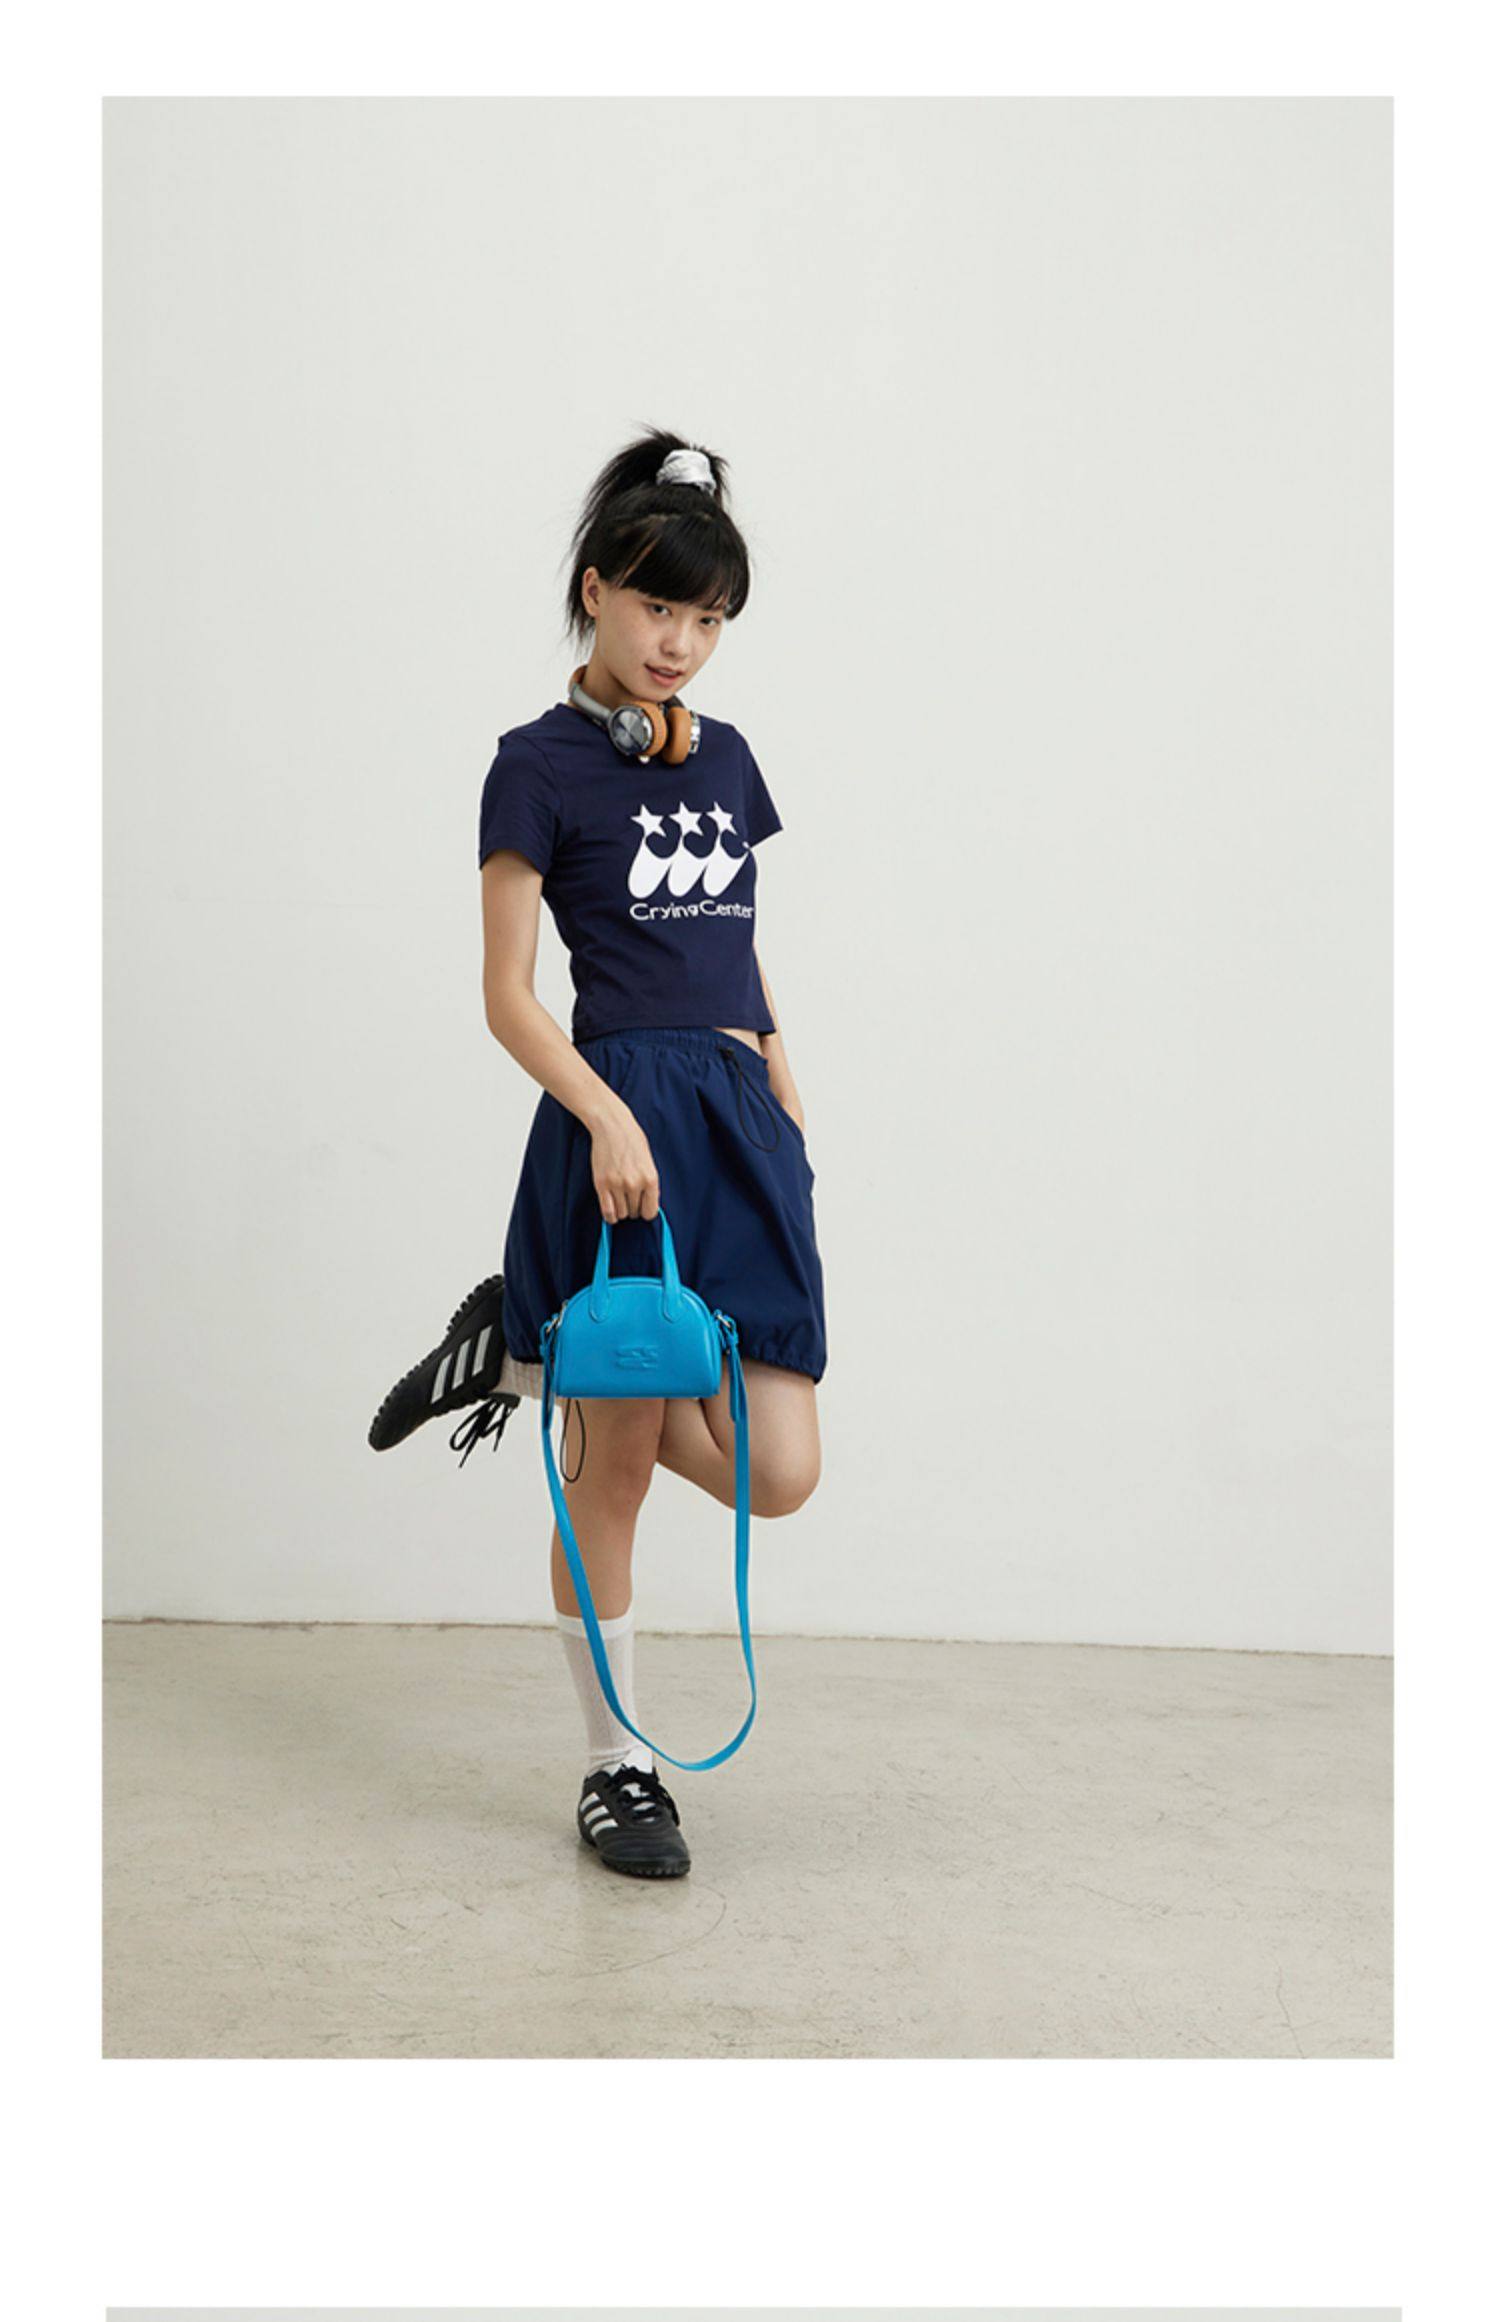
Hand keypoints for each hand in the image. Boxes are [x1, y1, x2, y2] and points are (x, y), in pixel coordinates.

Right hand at [590, 1106, 659, 1222]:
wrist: (612, 1126)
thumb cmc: (632, 1140)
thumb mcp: (648, 1161)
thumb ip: (650, 1183)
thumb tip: (649, 1202)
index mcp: (650, 1179)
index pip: (650, 1212)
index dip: (645, 1211)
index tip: (641, 1207)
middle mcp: (635, 1184)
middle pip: (635, 1212)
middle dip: (632, 1209)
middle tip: (629, 1199)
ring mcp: (617, 1185)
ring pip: (621, 1214)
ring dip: (621, 1211)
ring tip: (620, 1199)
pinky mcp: (601, 1184)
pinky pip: (607, 1211)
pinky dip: (610, 1216)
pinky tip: (611, 1212)